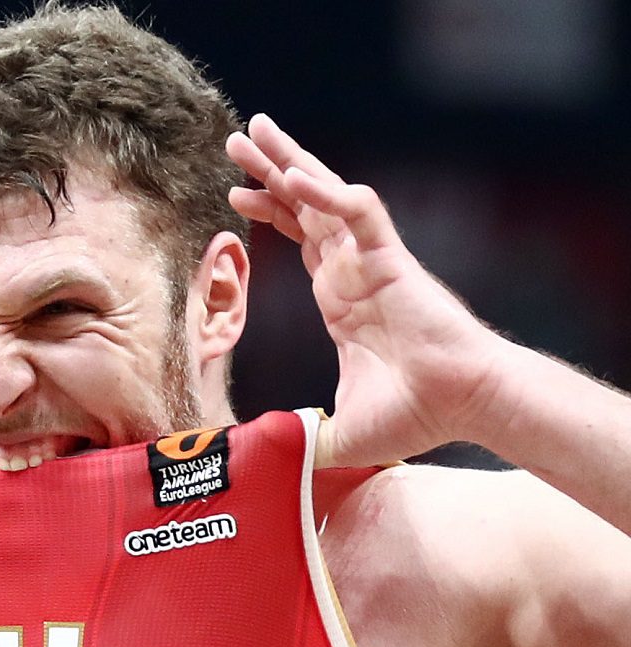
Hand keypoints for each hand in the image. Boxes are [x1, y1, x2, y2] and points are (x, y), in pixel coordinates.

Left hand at [225, 114, 502, 467]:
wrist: (462, 407)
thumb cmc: (414, 416)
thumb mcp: (336, 430)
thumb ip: (296, 438)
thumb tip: (256, 467)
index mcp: (339, 298)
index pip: (299, 239)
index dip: (269, 213)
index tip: (234, 197)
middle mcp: (350, 270)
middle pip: (303, 205)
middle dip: (269, 171)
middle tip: (235, 140)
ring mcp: (369, 260)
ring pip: (324, 194)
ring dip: (288, 161)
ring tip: (253, 129)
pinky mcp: (391, 258)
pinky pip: (357, 210)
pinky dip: (326, 191)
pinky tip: (294, 175)